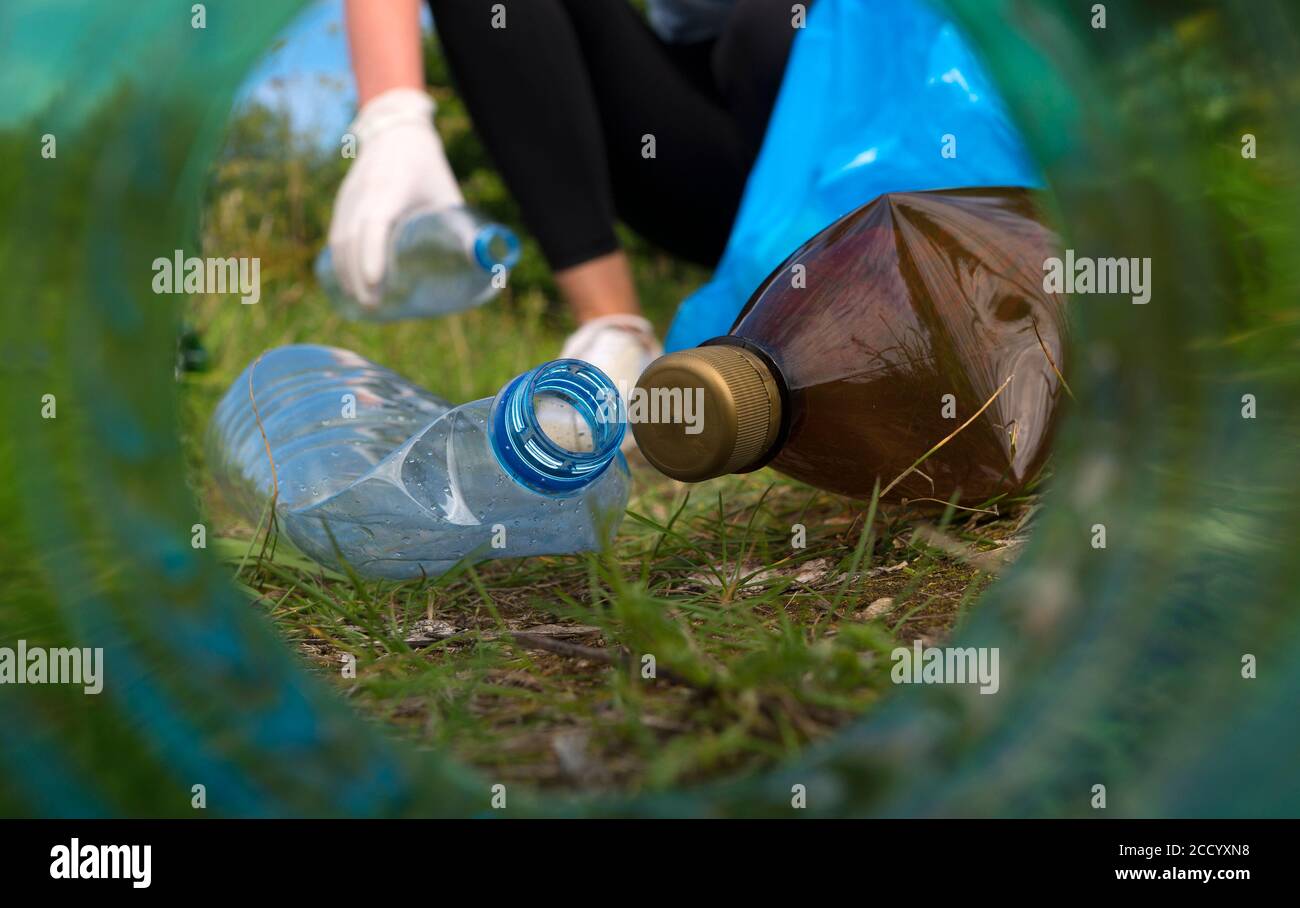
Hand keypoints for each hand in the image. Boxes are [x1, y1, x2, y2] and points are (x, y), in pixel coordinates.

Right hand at [328, 88, 463, 304]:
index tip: (375, 285)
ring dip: (347, 275)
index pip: (374, 224)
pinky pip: (336, 237)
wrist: (394, 132)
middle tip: (375, 307)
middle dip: (359, 277)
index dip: (372, 256)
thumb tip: (487, 269)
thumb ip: (462, 231)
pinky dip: (340, 263)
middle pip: (352, 240)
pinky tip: (350, 286)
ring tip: (363, 305)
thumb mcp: (448, 196)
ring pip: (340, 240)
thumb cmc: (428, 169)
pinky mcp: (342, 204)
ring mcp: (348, 198)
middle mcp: (364, 192)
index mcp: (391, 187)